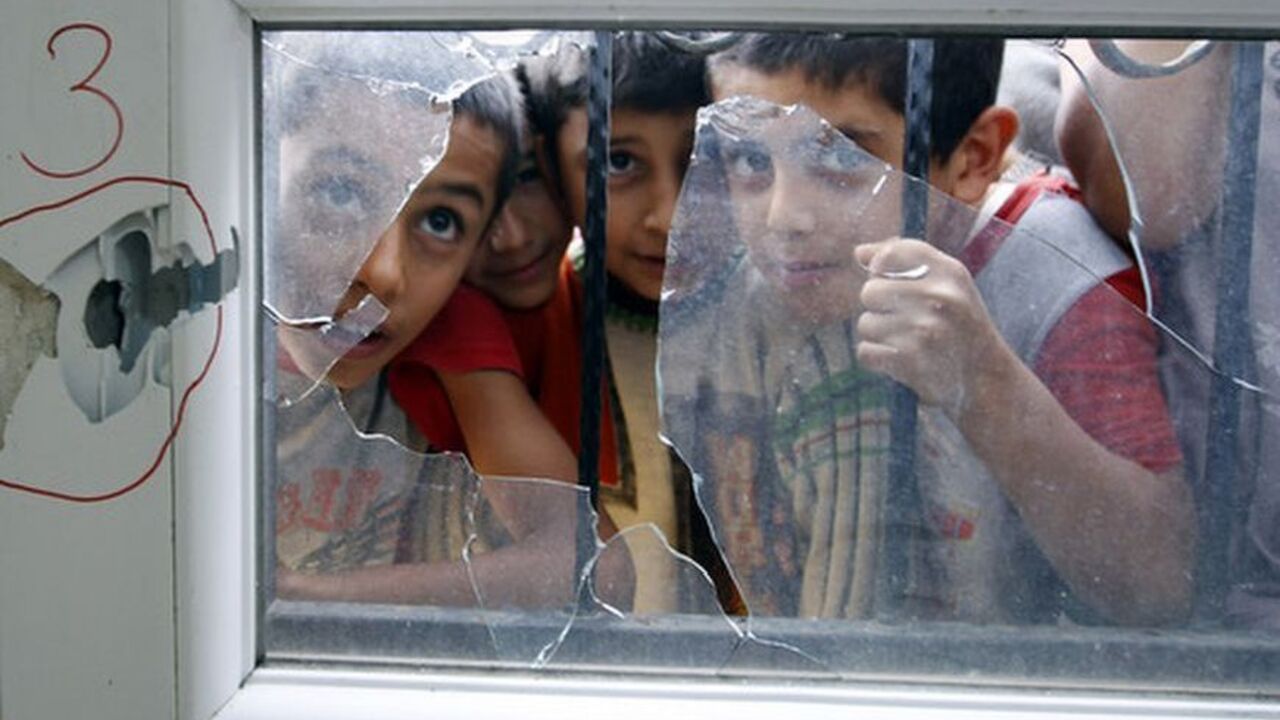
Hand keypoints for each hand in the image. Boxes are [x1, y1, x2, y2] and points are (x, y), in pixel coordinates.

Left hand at [854, 238, 1010, 419]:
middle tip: (906, 320)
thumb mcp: (948, 284)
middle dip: (880, 308)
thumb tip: (859, 252)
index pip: (890, 255)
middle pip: (870, 291)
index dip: (880, 269)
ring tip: (908, 341)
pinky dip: (878, 359)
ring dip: (880, 336)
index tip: (892, 282)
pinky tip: (901, 360)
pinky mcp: (910, 362)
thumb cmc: (959, 324)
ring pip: (866, 324)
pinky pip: (865, 352)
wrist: (985, 378)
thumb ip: (905, 260)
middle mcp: (938, 298)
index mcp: (950, 273)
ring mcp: (924, 331)